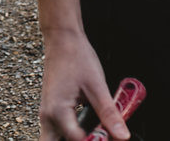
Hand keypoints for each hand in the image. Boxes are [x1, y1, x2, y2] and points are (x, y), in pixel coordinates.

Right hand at [36, 0, 129, 140]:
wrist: (62, 39)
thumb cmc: (76, 57)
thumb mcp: (97, 86)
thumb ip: (109, 114)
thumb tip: (123, 136)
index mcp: (59, 111)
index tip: (110, 137)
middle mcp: (48, 116)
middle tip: (95, 138)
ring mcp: (46, 113)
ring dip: (70, 140)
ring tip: (92, 135)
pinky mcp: (50, 109)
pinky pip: (54, 132)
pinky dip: (67, 136)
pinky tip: (85, 131)